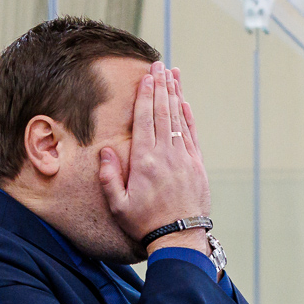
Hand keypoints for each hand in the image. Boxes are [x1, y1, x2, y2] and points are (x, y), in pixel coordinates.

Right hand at [98, 63, 211, 252]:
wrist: (179, 238)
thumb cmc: (145, 223)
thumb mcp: (118, 204)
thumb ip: (109, 177)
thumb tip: (106, 151)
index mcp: (144, 160)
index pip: (145, 119)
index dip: (146, 95)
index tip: (147, 76)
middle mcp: (166, 155)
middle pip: (163, 112)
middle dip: (161, 86)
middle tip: (160, 65)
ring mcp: (184, 158)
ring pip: (179, 119)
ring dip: (175, 95)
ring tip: (172, 74)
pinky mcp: (197, 166)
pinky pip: (191, 135)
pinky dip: (188, 117)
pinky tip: (184, 103)